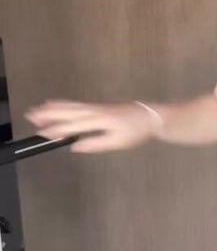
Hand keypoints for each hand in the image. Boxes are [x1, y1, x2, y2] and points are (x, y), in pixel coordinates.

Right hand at [26, 100, 157, 152]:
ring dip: (54, 107)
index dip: (56, 129)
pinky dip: (64, 103)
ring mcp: (97, 106)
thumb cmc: (136, 131)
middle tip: (30, 116)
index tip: (40, 133)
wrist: (151, 116)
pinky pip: (77, 104)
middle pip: (69, 111)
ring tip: (37, 109)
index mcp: (99, 120)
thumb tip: (75, 146)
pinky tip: (57, 104)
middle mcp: (96, 110)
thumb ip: (96, 144)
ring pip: (72, 106)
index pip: (74, 125)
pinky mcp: (100, 105)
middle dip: (49, 114)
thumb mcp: (118, 142)